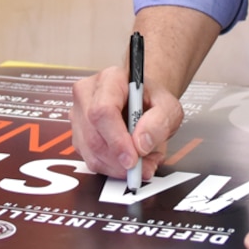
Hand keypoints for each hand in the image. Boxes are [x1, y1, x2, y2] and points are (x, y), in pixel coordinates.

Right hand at [69, 64, 184, 178]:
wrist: (143, 100)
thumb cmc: (152, 99)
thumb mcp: (169, 107)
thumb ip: (160, 123)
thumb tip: (141, 144)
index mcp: (109, 79)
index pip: (103, 110)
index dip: (117, 139)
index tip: (133, 159)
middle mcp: (87, 94)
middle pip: (94, 135)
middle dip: (120, 160)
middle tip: (145, 167)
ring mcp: (79, 115)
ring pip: (91, 152)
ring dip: (118, 167)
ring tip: (144, 162)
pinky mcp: (78, 135)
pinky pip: (91, 160)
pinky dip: (113, 168)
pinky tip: (129, 161)